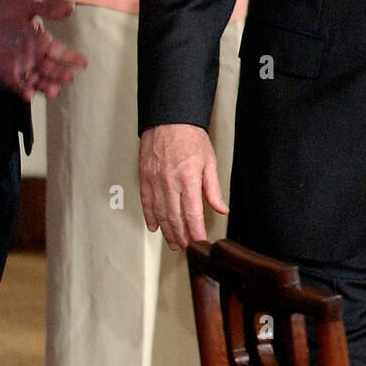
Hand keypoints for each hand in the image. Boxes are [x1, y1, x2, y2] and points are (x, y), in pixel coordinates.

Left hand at [0, 0, 84, 100]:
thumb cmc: (0, 10)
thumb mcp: (26, 6)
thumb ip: (47, 10)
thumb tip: (70, 7)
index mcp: (39, 40)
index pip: (58, 51)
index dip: (70, 57)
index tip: (82, 62)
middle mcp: (31, 54)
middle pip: (49, 68)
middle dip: (60, 74)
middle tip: (69, 78)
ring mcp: (18, 64)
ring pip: (36, 79)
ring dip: (45, 86)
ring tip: (54, 91)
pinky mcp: (3, 72)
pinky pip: (15, 84)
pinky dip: (22, 90)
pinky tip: (29, 95)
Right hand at [138, 123, 225, 250]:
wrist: (169, 118)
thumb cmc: (190, 136)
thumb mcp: (209, 161)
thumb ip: (213, 189)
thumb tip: (221, 208)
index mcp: (188, 178)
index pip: (193, 214)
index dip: (196, 232)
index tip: (200, 241)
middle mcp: (170, 182)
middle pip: (175, 218)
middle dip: (182, 236)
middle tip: (186, 247)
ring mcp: (155, 180)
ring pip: (160, 213)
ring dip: (167, 231)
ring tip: (173, 242)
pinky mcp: (144, 176)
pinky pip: (146, 202)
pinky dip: (150, 216)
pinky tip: (154, 226)